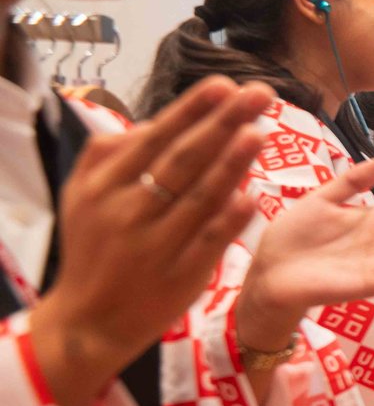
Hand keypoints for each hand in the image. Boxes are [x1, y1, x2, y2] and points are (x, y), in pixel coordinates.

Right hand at [29, 76, 268, 405]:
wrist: (88, 320)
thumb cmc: (94, 247)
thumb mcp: (81, 196)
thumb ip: (107, 155)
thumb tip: (150, 122)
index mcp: (105, 185)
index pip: (155, 139)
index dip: (191, 110)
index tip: (224, 84)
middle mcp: (128, 210)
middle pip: (182, 160)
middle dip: (222, 123)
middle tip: (260, 93)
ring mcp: (155, 245)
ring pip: (198, 198)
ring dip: (231, 164)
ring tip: (260, 132)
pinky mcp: (180, 276)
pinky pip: (208, 242)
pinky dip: (229, 219)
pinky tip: (251, 196)